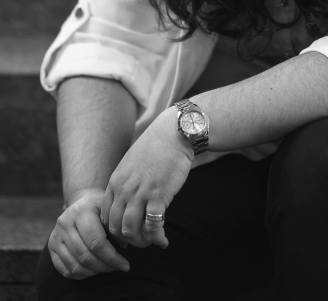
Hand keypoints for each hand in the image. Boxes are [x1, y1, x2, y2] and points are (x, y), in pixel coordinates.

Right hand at [48, 188, 129, 279]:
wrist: (82, 202)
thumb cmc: (100, 207)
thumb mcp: (110, 211)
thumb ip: (116, 228)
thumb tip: (123, 248)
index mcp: (81, 211)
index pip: (96, 242)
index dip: (112, 257)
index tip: (125, 265)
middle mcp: (65, 223)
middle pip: (85, 256)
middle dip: (104, 266)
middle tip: (117, 268)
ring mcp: (55, 236)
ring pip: (74, 265)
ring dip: (93, 272)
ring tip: (107, 269)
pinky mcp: (51, 247)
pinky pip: (64, 269)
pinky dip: (80, 275)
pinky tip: (93, 271)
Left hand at [101, 109, 192, 249]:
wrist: (174, 133)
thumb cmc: (157, 148)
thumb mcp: (132, 164)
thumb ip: (126, 183)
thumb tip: (128, 201)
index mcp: (115, 182)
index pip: (104, 217)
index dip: (113, 231)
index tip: (125, 234)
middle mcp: (124, 190)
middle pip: (115, 227)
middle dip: (126, 240)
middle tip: (139, 241)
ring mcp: (140, 193)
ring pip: (130, 231)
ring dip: (140, 242)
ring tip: (151, 242)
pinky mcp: (159, 195)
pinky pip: (152, 225)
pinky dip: (156, 238)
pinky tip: (163, 240)